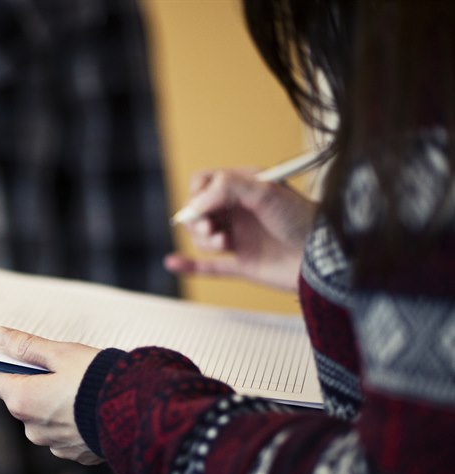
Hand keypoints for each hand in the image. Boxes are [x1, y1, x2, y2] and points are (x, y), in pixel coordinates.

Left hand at [0, 326, 101, 464]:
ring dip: (53, 401)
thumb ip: (26, 346)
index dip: (2, 361)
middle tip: (60, 364)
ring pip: (43, 416)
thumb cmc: (97, 379)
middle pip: (20, 397)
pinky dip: (72, 419)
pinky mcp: (75, 454)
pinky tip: (91, 406)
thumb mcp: (60, 354)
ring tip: (80, 386)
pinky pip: (65, 431)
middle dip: (34, 380)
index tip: (17, 350)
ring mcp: (54, 445)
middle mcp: (32, 429)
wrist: (138, 413)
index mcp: (22, 401)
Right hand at [165, 169, 316, 291]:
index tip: (206, 203)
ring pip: (202, 238)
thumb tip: (195, 202)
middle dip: (197, 219)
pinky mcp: (242, 264)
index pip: (206, 183)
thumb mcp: (265, 192)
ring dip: (205, 241)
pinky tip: (174, 262)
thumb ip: (226, 188)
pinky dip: (190, 265)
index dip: (199, 193)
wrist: (323, 258)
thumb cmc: (304, 220)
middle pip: (198, 211)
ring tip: (223, 245)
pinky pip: (209, 267)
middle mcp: (241, 211)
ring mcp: (241, 238)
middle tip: (210, 228)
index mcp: (246, 188)